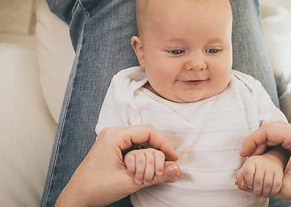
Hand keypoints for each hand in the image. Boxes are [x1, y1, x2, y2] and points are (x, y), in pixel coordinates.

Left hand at [55, 125, 179, 206]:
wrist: (77, 198)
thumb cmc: (96, 187)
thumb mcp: (129, 181)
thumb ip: (155, 175)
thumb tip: (175, 169)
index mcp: (114, 135)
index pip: (148, 131)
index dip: (164, 144)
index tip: (173, 158)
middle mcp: (114, 134)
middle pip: (146, 137)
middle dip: (156, 155)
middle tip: (163, 171)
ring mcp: (114, 142)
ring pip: (142, 145)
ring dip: (149, 161)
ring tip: (151, 177)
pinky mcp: (115, 150)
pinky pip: (135, 151)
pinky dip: (143, 162)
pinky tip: (146, 174)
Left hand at [235, 154, 282, 198]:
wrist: (271, 160)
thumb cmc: (255, 167)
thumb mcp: (246, 169)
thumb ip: (240, 176)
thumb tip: (237, 183)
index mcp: (251, 162)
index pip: (247, 171)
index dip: (247, 181)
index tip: (249, 185)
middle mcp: (261, 163)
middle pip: (258, 180)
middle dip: (256, 190)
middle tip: (256, 195)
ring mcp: (271, 167)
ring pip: (267, 184)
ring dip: (265, 193)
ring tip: (263, 196)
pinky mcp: (279, 172)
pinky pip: (277, 184)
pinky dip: (273, 191)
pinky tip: (270, 193)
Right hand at [239, 121, 290, 206]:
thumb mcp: (282, 187)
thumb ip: (264, 177)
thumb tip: (246, 167)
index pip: (267, 130)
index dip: (251, 141)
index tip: (243, 154)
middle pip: (268, 127)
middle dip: (254, 141)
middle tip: (246, 156)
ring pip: (271, 129)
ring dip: (259, 142)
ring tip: (253, 156)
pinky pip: (276, 133)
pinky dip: (266, 142)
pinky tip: (261, 154)